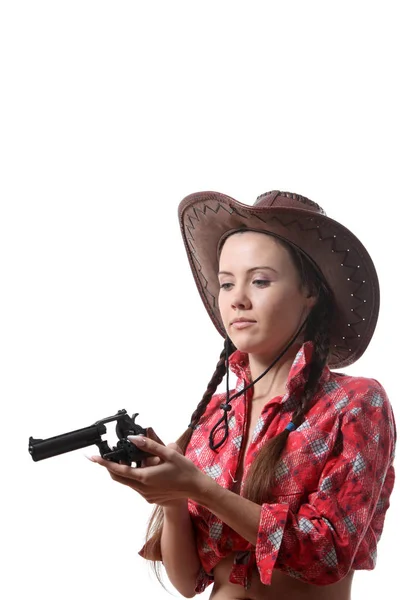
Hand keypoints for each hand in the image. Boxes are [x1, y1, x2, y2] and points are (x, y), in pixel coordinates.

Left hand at [90, 435, 205, 505]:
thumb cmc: (184, 470)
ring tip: (130, 458)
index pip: (118, 469)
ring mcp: (145, 495)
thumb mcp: (168, 453)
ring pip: (127, 482)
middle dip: (110, 467)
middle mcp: (142, 488)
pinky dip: (134, 476)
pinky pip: (136, 486)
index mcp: (145, 477)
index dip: (104, 463)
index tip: (93, 457)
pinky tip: (144, 467)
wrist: (196, 489)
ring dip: (124, 471)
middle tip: (105, 456)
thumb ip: (149, 445)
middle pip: (118, 478)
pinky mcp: (149, 498)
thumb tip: (133, 438)